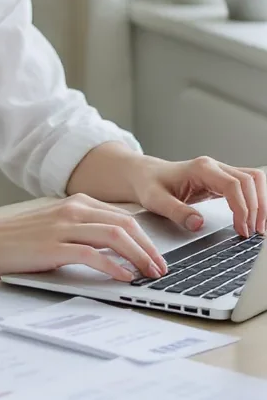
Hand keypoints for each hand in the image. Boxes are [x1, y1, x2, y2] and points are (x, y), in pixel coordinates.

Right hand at [0, 195, 168, 281]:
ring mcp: (63, 227)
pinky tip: (124, 277)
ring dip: (139, 256)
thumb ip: (79, 230)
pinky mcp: (54, 246)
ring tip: (150, 273)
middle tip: (161, 268)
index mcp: (74, 203)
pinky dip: (114, 266)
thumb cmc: (13, 238)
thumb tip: (112, 251)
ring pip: (116, 236)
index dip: (145, 237)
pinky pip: (94, 254)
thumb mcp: (51, 225)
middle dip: (150, 248)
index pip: (123, 217)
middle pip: (126, 224)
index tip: (156, 255)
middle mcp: (72, 210)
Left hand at [127, 155, 266, 237]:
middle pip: (250, 181)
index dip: (242, 208)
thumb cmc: (148, 185)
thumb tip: (198, 224)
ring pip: (254, 180)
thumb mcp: (155, 200)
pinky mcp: (221, 180)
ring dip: (261, 202)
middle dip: (257, 207)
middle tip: (253, 232)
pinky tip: (253, 218)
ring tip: (258, 227)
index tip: (242, 229)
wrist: (143, 175)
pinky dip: (255, 200)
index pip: (234, 185)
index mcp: (200, 168)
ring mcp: (219, 171)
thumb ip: (176, 212)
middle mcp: (213, 167)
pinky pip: (247, 186)